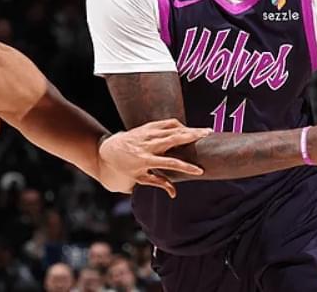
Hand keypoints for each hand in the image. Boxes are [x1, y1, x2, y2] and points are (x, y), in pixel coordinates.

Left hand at [97, 119, 211, 197]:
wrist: (109, 150)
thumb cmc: (125, 168)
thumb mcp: (140, 179)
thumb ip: (159, 183)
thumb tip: (174, 194)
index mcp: (145, 160)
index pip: (170, 163)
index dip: (185, 167)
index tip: (199, 170)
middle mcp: (147, 145)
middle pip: (174, 139)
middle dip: (192, 136)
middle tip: (207, 135)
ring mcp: (148, 133)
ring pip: (173, 128)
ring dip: (190, 129)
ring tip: (204, 132)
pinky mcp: (148, 126)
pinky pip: (167, 123)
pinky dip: (180, 125)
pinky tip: (189, 129)